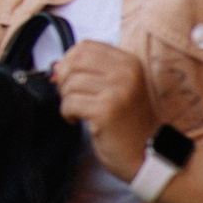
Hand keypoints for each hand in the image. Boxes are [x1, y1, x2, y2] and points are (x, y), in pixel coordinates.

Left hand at [50, 40, 157, 180]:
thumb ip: (92, 71)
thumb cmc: (127, 123)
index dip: (69, 61)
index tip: (70, 77)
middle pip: (74, 62)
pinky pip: (69, 103)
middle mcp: (126, 73)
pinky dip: (67, 113)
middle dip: (64, 79)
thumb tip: (56, 65)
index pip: (85, 47)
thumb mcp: (118, 88)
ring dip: (67, 100)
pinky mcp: (105, 110)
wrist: (146, 155)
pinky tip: (78, 120)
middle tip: (71, 96)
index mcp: (130, 63)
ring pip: (70, 83)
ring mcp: (117, 91)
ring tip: (80, 111)